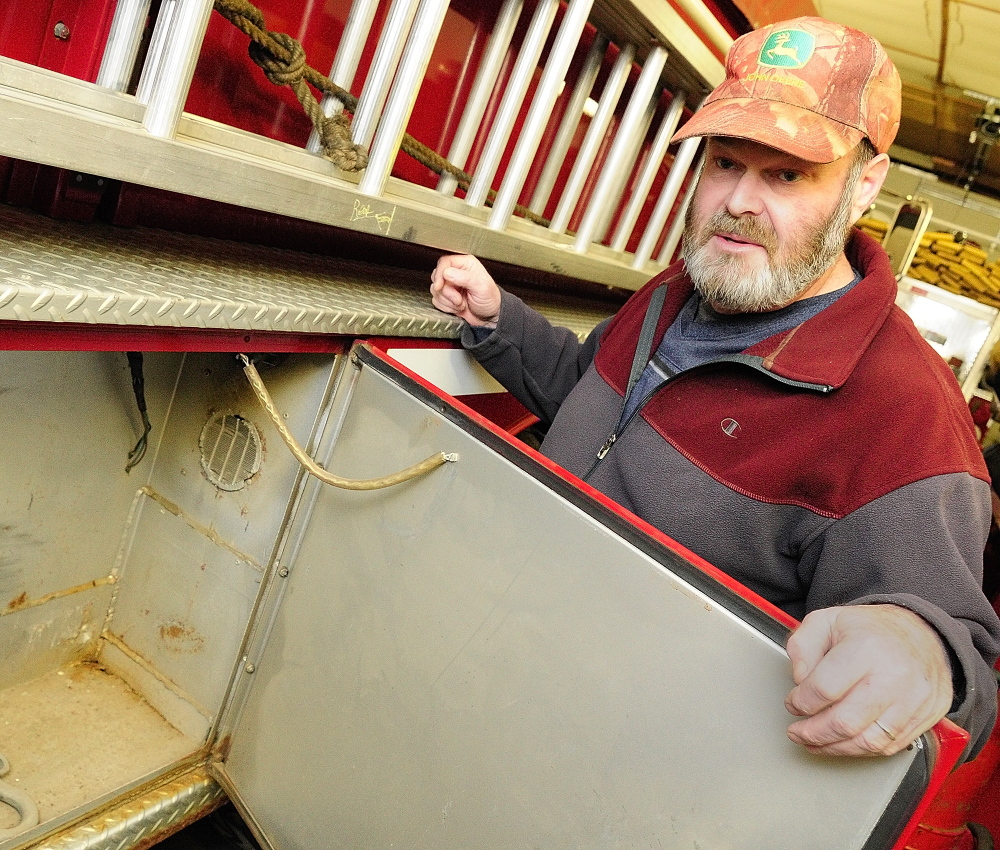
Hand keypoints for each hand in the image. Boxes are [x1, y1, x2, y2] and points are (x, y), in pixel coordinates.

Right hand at [430, 254, 501, 326]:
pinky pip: (436, 301)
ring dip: (448, 301)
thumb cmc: (490, 299)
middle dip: (446, 292)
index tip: (439, 286)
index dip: (439, 274)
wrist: (489, 317)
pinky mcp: (446, 297)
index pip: (444, 263)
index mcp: (465, 264)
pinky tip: (457, 308)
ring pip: (435, 291)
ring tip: (461, 304)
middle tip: (459, 300)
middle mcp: (456, 272)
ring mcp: (450, 285)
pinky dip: (446, 307)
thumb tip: (447, 273)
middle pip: (437, 277)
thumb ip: (465, 278)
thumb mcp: (482, 287)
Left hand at [784, 604, 952, 756]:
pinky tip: (843, 743)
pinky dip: (861, 750)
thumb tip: (799, 681)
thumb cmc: (871, 629)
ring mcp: (914, 699)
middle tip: (797, 732)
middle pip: (846, 722)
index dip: (800, 702)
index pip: (823, 689)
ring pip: (868, 742)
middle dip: (813, 733)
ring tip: (814, 742)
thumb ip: (802, 648)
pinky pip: (890, 747)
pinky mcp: (926, 717)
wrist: (921, 632)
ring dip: (834, 747)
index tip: (793, 703)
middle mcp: (893, 675)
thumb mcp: (826, 621)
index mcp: (865, 647)